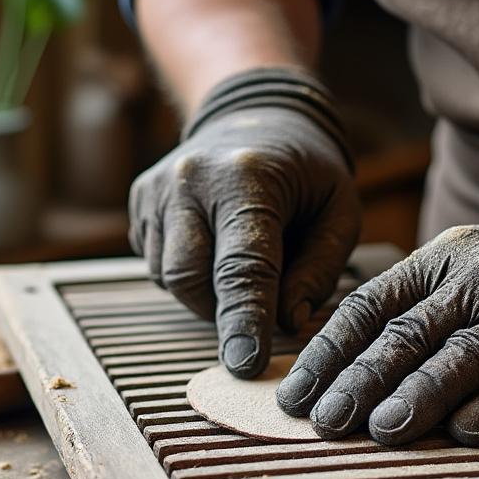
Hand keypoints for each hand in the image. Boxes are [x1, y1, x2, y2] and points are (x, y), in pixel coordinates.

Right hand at [129, 68, 358, 377]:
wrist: (254, 114)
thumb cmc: (305, 170)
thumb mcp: (339, 210)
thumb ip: (321, 269)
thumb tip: (289, 322)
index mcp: (246, 178)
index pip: (241, 266)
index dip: (244, 321)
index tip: (245, 364)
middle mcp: (190, 180)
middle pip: (189, 277)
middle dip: (220, 311)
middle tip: (256, 312)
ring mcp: (157, 189)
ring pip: (169, 276)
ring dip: (205, 293)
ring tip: (239, 265)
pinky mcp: (139, 200)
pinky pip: (156, 263)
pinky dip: (187, 273)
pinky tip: (212, 247)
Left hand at [275, 169, 478, 444]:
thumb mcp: (468, 268)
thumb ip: (417, 310)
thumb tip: (343, 372)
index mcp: (442, 261)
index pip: (369, 307)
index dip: (328, 354)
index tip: (296, 396)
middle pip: (408, 334)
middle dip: (359, 381)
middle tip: (325, 422)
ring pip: (463, 355)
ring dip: (418, 395)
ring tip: (380, 430)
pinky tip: (467, 434)